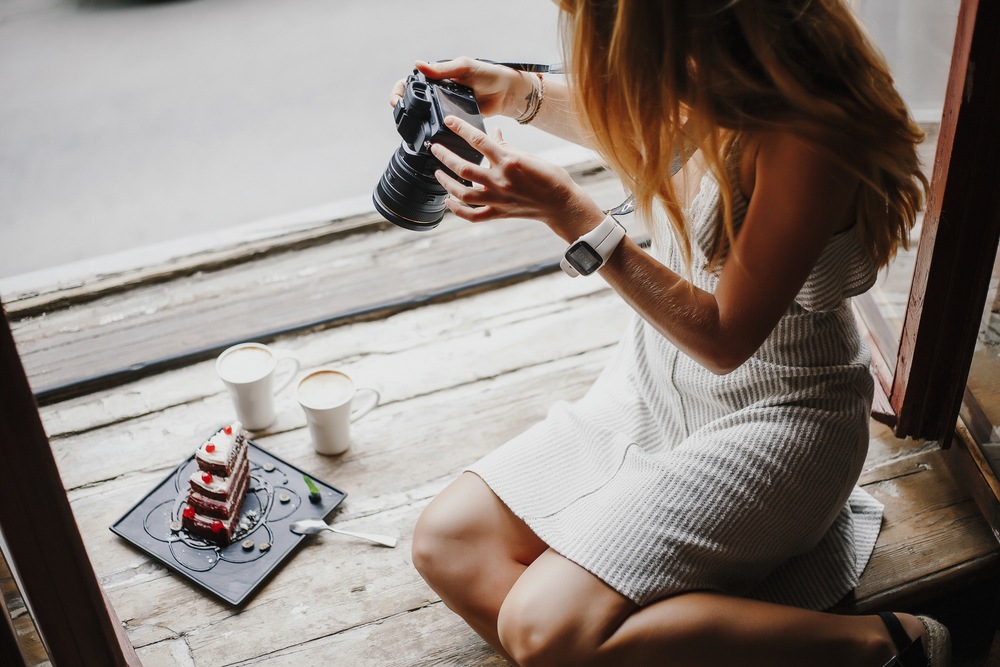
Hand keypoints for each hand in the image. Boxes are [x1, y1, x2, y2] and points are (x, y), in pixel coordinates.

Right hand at [388, 57, 531, 118]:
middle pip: (412, 102)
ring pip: (423, 116)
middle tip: (401, 116)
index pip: (410, 83)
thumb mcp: (464, 67)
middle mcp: (438, 92)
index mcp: (437, 77)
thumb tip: (418, 64)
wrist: (506, 93)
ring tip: (411, 127)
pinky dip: (431, 130)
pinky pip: (438, 126)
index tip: (397, 101)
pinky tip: (427, 134)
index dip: (399, 91)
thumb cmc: (488, 74)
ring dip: (415, 121)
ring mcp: (445, 107)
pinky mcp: (454, 121)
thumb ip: (442, 69)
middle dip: (403, 109)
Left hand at [429, 116, 605, 241]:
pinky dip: (457, 210)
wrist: (561, 204)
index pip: (479, 141)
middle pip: (464, 168)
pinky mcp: (499, 213)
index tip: (449, 121)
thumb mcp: (529, 156)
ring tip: (438, 173)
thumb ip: (507, 146)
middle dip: (446, 157)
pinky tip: (448, 201)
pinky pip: (472, 215)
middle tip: (435, 148)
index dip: (461, 128)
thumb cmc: (550, 177)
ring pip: (463, 193)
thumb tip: (494, 132)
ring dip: (446, 183)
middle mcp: (500, 180)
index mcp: (509, 161)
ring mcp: (498, 199)